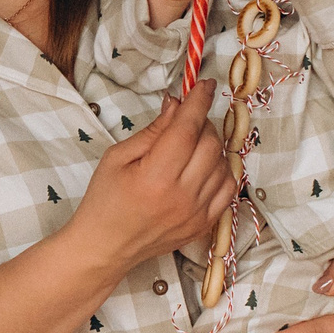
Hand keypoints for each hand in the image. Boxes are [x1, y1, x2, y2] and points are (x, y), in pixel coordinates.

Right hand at [74, 88, 238, 271]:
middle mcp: (182, 196)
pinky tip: (203, 167)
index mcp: (155, 177)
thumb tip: (177, 104)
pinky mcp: (204, 225)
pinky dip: (221, 170)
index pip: (188, 129)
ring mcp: (197, 213)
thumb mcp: (117, 158)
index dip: (198, 101)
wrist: (105, 247)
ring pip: (224, 164)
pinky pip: (228, 188)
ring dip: (211, 147)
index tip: (204, 84)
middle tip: (185, 120)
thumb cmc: (104, 200)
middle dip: (201, 122)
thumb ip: (152, 131)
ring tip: (190, 146)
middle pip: (210, 143)